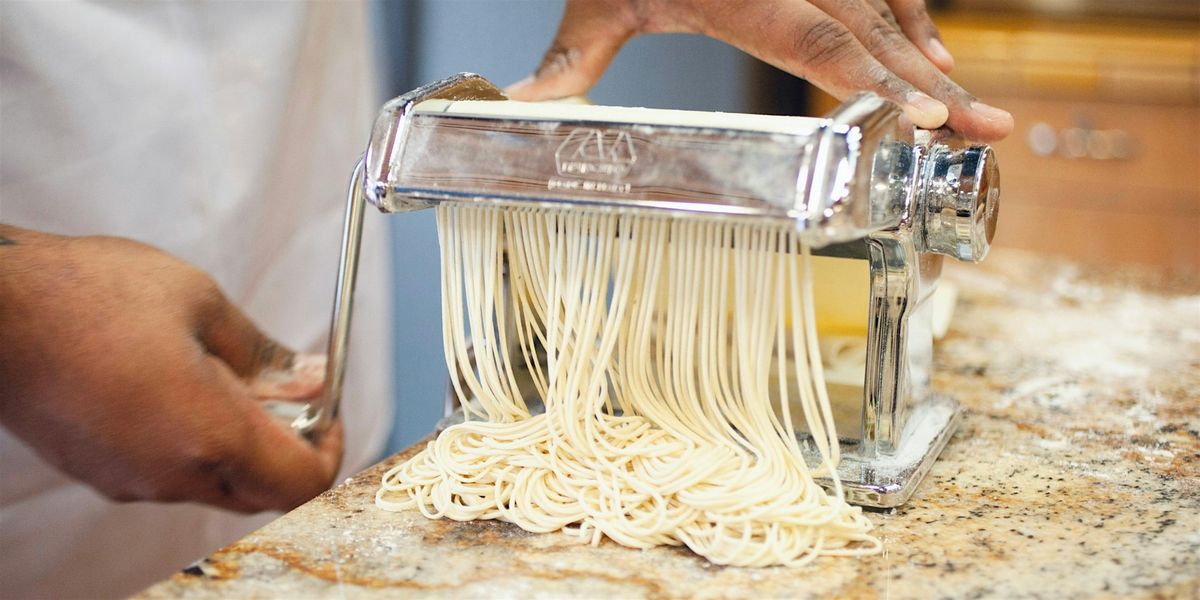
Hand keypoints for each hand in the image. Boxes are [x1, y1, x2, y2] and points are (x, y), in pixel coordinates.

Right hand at [0, 225, 342, 512]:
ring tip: (227, 374)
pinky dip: (197, 443)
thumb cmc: (88, 295)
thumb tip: (312, 378)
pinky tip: (181, 387)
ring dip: (242, 442)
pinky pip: (171, 474)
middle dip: (290, 445)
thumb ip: (264, 353)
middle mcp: (171, 474)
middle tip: (289, 389)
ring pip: (216, 483)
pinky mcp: (100, 473)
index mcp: (209, 434)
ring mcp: (130, 481)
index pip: (303, 481)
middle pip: (263, 491)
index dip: (331, 448)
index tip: (330, 408)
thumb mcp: (200, 303)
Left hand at [506, 0, 1012, 140]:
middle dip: (929, 84)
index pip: (817, 39)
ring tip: (965, 107)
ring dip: (925, 59)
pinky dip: (910, 19)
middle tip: (983, 127)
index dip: (876, 77)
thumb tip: (518, 110)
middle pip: (869, 30)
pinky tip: (932, 53)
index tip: (928, 106)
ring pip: (884, 8)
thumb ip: (569, 58)